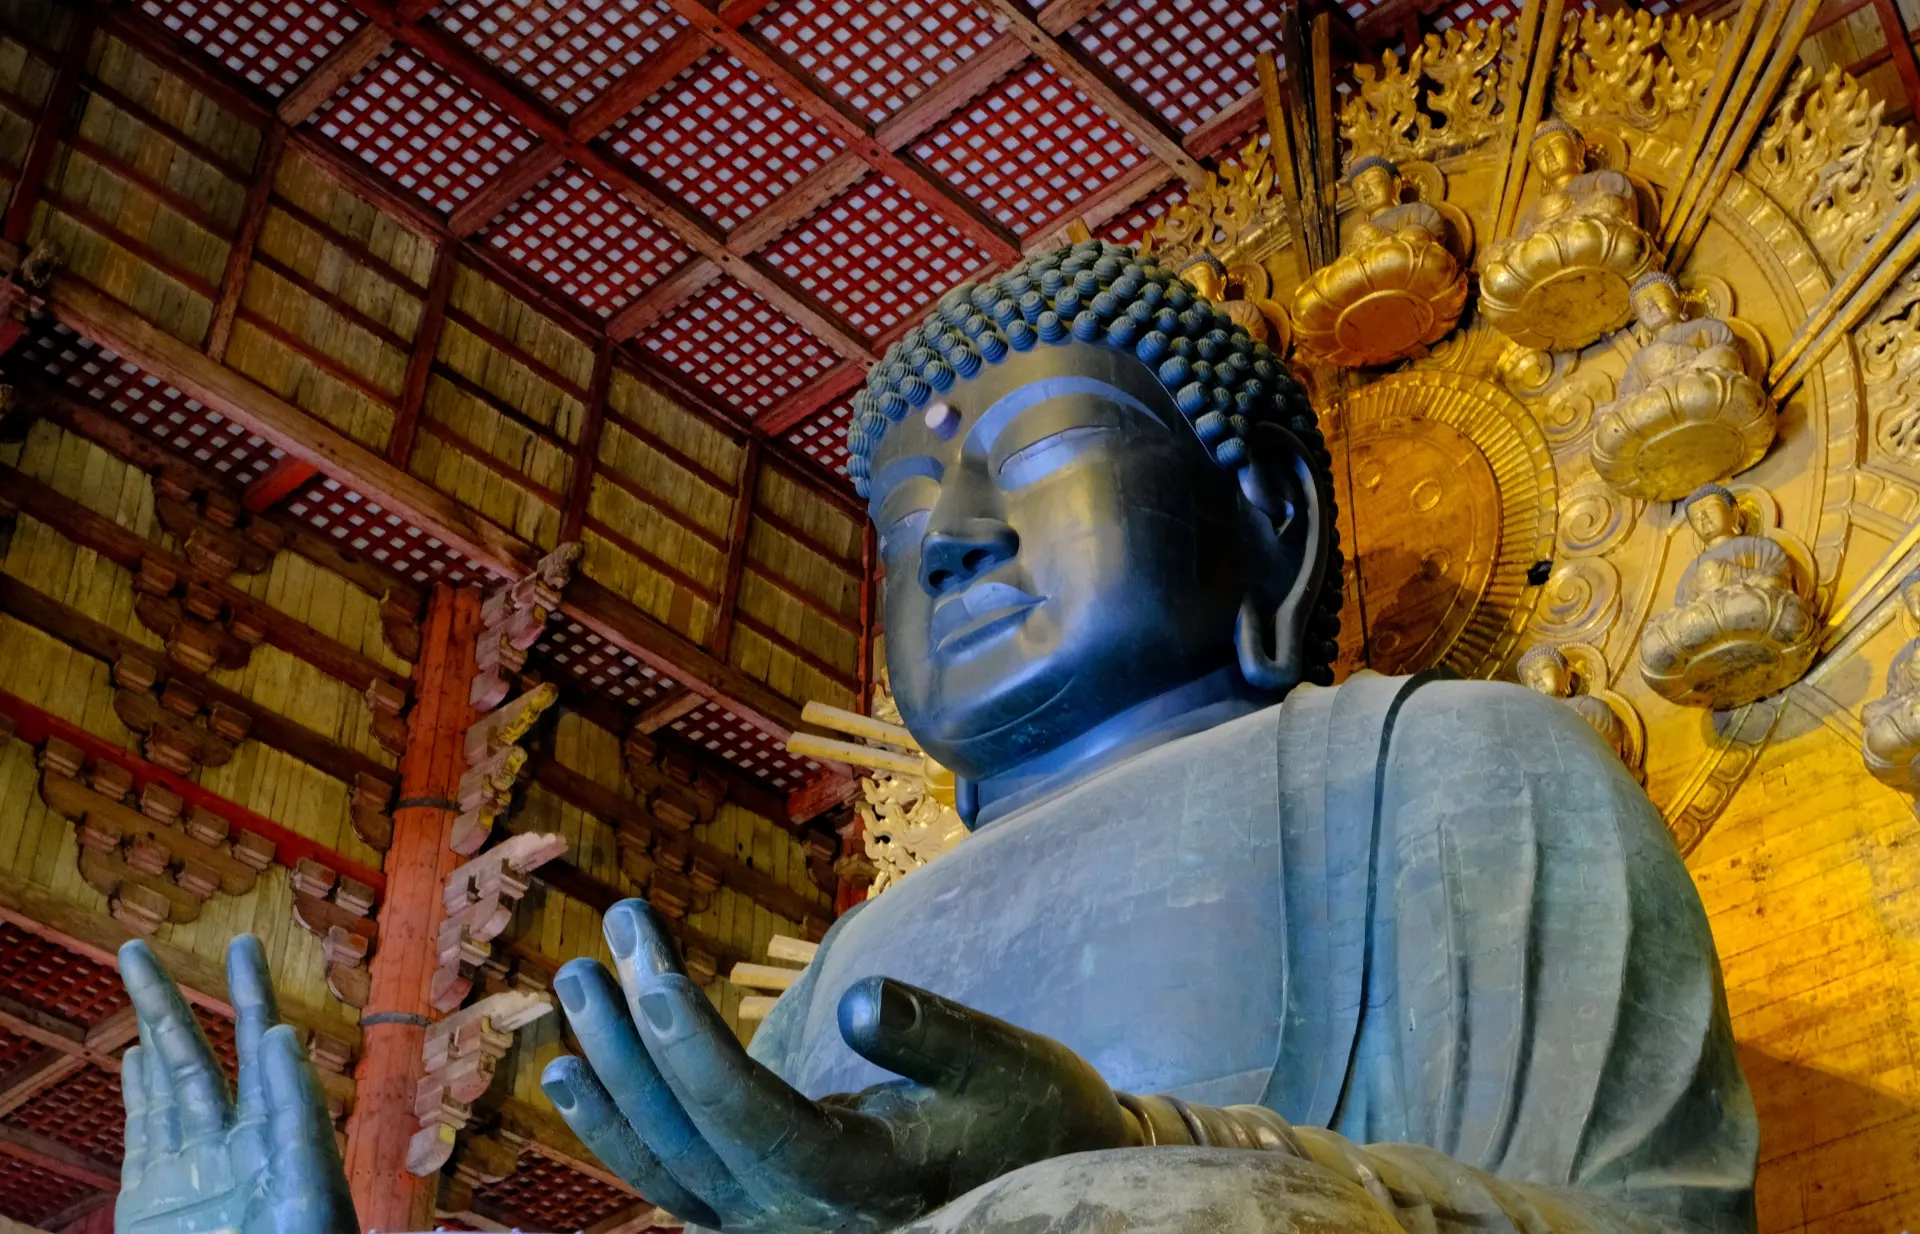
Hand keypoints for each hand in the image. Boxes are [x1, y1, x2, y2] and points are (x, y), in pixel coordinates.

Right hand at [116, 936, 355, 1233]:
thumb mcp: (308, 1185)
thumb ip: (295, 1114)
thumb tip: (278, 1036)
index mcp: (285, 1138)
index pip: (267, 1053)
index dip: (254, 1002)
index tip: (243, 952)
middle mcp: (239, 1145)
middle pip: (206, 1057)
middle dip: (184, 1001)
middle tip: (164, 945)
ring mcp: (193, 1172)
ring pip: (167, 1086)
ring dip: (152, 1034)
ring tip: (140, 977)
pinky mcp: (154, 1203)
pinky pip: (143, 1135)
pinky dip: (136, 1095)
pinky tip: (131, 1058)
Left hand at [541, 900, 1133, 1233]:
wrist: (1042, 1187)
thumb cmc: (1031, 1115)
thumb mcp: (1007, 1063)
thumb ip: (933, 1036)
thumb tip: (864, 1000)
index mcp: (856, 1183)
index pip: (742, 1111)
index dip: (686, 1039)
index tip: (646, 960)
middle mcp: (794, 1220)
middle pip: (682, 1129)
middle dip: (631, 1029)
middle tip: (605, 934)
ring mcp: (768, 1228)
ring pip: (658, 1159)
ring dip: (607, 1070)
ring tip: (574, 981)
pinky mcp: (756, 1215)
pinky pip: (665, 1174)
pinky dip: (614, 1122)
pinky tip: (569, 1070)